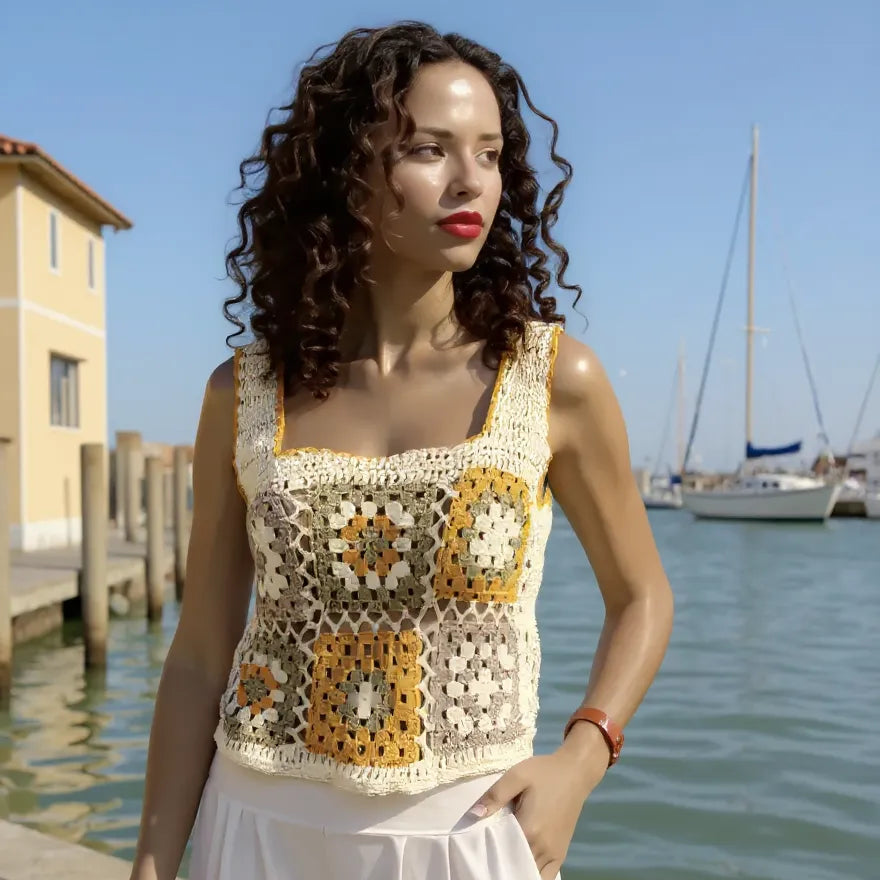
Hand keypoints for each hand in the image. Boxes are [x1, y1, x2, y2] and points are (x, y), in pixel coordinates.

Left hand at [468, 722, 609, 878]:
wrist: (574, 772)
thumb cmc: (544, 772)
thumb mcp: (516, 776)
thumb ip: (495, 795)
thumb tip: (474, 815)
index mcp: (529, 830)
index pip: (503, 856)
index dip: (489, 857)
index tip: (478, 853)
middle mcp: (542, 848)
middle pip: (516, 870)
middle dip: (501, 868)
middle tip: (487, 858)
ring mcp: (554, 854)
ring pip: (531, 875)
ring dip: (516, 872)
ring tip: (502, 861)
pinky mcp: (560, 854)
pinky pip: (546, 877)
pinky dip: (532, 875)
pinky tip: (520, 867)